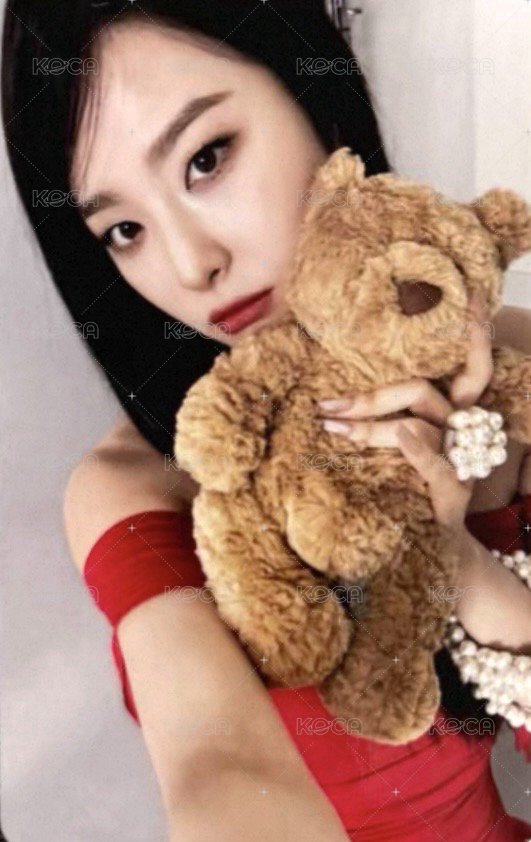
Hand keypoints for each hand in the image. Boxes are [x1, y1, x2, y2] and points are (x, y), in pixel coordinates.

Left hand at [317, 290, 493, 530]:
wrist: (439, 549)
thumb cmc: (415, 491)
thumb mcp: (406, 448)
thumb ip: (391, 417)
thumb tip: (343, 392)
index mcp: (455, 413)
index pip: (474, 364)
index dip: (477, 332)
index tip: (473, 295)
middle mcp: (461, 429)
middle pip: (418, 391)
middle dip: (369, 395)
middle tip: (326, 405)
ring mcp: (459, 458)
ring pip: (415, 422)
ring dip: (370, 425)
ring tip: (331, 427)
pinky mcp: (453, 488)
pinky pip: (434, 460)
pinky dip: (416, 446)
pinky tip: (400, 436)